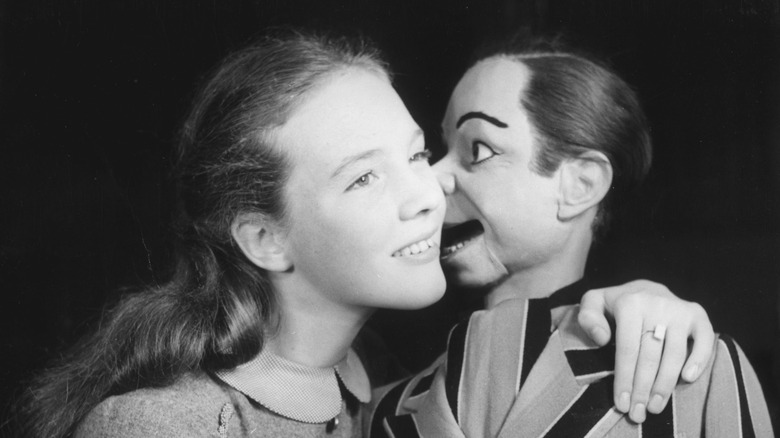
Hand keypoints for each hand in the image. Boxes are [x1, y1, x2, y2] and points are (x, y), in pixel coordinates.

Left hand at [578, 279, 713, 422]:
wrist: (645, 288)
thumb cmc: (616, 304)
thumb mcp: (593, 303)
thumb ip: (588, 317)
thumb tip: (602, 338)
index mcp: (630, 303)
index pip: (627, 348)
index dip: (624, 378)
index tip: (621, 403)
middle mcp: (657, 304)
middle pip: (650, 355)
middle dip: (642, 388)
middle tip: (637, 413)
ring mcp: (679, 309)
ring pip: (674, 353)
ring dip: (665, 384)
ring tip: (655, 406)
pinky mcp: (697, 314)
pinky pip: (705, 339)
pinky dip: (699, 360)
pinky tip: (688, 378)